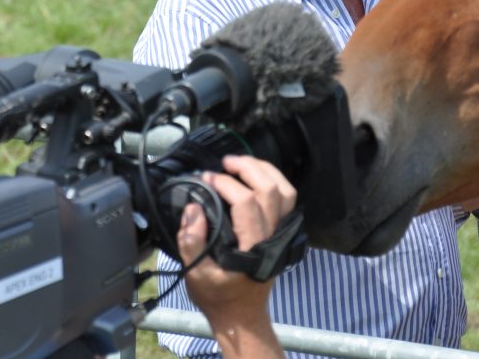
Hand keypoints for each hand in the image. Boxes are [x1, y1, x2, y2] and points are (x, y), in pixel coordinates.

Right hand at [178, 155, 293, 358]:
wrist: (241, 316)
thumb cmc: (218, 296)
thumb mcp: (196, 273)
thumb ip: (191, 241)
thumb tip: (193, 208)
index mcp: (252, 246)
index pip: (246, 202)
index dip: (226, 184)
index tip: (207, 179)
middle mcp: (271, 237)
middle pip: (270, 190)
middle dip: (248, 168)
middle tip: (225, 163)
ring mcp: (280, 234)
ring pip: (284, 192)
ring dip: (264, 171)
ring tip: (242, 163)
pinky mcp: (282, 233)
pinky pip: (287, 201)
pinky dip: (275, 182)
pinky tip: (257, 176)